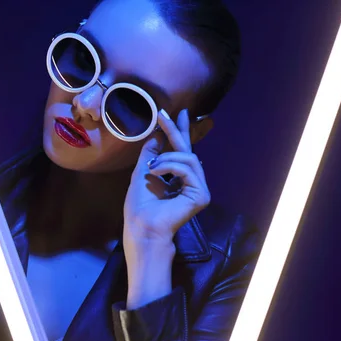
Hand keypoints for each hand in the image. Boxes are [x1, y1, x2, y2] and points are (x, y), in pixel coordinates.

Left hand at [123, 109, 211, 245]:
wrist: (142, 226)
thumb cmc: (139, 206)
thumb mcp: (142, 172)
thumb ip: (151, 154)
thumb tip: (157, 134)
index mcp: (178, 179)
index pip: (182, 152)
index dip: (179, 132)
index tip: (176, 114)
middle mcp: (191, 182)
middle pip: (187, 150)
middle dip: (175, 131)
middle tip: (164, 115)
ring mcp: (199, 189)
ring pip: (187, 157)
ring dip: (165, 158)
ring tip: (151, 166)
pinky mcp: (201, 195)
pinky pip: (186, 168)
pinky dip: (169, 166)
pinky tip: (156, 172)